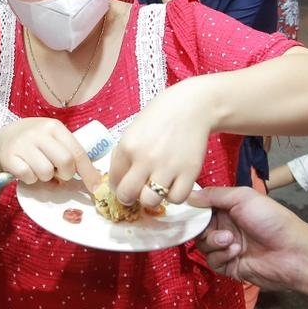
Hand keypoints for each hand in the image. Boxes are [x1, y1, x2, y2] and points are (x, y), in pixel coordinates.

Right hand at [0, 117, 99, 193]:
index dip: (88, 172)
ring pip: (46, 172)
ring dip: (45, 177)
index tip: (95, 187)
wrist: (4, 139)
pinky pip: (28, 176)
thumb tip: (94, 180)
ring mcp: (22, 143)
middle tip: (58, 172)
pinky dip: (30, 179)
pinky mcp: (9, 157)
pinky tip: (26, 170)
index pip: (77, 151)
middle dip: (65, 174)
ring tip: (39, 168)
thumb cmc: (37, 144)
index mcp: (55, 127)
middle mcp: (39, 132)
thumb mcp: (54, 140)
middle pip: (65, 162)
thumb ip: (70, 154)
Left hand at [108, 78, 213, 206]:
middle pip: (127, 195)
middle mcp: (145, 158)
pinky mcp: (189, 172)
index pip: (114, 180)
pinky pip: (177, 198)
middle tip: (139, 190)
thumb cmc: (161, 116)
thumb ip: (125, 153)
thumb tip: (119, 178)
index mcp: (127, 146)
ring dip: (153, 198)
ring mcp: (167, 167)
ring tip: (158, 186)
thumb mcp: (134, 129)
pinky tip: (175, 183)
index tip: (127, 183)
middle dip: (131, 196)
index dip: (119, 185)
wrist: (193, 106)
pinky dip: (175, 194)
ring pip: (151, 202)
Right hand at [191, 185, 307, 290]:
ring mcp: (227, 247)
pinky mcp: (228, 266)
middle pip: (198, 227)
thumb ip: (215, 195)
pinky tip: (235, 252)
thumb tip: (189, 195)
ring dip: (213, 241)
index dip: (193, 209)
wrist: (291, 252)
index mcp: (229, 208)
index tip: (181, 210)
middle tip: (208, 228)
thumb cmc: (270, 219)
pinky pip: (213, 260)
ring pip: (203, 245)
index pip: (202, 207)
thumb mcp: (243, 197)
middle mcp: (226, 226)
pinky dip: (221, 255)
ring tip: (230, 241)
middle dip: (200, 228)